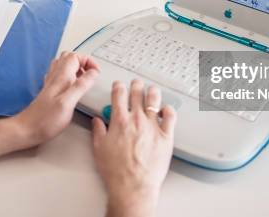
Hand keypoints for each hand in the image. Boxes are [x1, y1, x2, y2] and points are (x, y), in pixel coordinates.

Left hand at [9, 51, 99, 148]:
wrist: (27, 130)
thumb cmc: (46, 120)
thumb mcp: (68, 103)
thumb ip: (81, 86)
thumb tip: (93, 73)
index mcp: (61, 78)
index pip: (75, 57)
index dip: (88, 61)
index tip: (96, 73)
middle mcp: (55, 77)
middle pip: (69, 57)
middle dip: (83, 61)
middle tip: (91, 72)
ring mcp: (51, 83)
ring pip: (63, 65)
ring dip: (75, 66)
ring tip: (84, 76)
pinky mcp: (49, 91)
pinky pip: (58, 75)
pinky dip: (68, 75)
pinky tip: (71, 84)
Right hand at [92, 80, 176, 216]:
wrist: (133, 186)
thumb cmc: (116, 171)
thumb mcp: (99, 149)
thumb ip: (98, 131)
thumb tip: (97, 121)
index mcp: (120, 121)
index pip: (119, 95)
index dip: (118, 87)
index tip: (119, 85)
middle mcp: (137, 120)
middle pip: (137, 93)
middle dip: (136, 85)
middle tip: (136, 83)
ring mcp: (153, 126)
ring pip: (154, 100)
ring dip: (152, 92)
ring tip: (152, 90)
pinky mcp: (166, 136)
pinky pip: (170, 116)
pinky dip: (168, 110)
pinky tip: (166, 109)